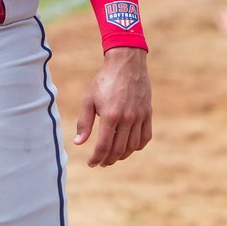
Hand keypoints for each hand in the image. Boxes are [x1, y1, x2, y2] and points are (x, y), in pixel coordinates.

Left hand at [75, 46, 151, 166]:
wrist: (126, 64)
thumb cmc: (104, 81)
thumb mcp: (89, 99)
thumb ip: (84, 123)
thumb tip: (78, 143)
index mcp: (110, 116)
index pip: (104, 146)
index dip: (97, 158)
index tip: (91, 163)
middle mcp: (127, 119)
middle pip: (119, 149)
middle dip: (108, 159)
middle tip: (101, 162)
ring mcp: (139, 117)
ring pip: (132, 146)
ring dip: (122, 155)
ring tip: (112, 157)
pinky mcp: (148, 114)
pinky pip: (145, 137)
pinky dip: (136, 146)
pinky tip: (128, 147)